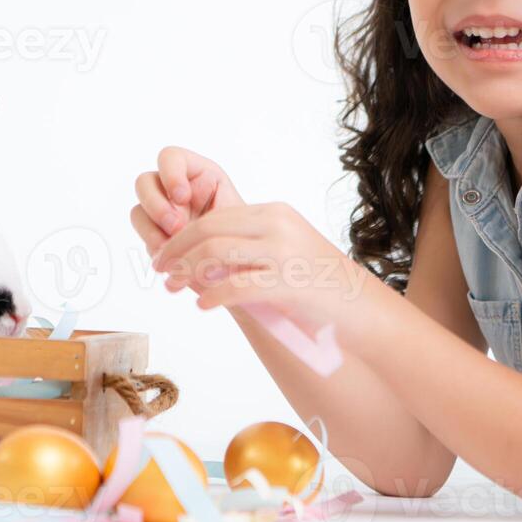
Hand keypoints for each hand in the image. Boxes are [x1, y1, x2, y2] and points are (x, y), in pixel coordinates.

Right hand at [129, 146, 244, 256]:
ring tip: (172, 247)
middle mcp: (172, 189)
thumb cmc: (244, 233)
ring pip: (139, 211)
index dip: (170, 173)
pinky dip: (154, 246)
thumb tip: (184, 227)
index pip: (170, 158)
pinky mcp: (155, 236)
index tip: (183, 197)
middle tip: (176, 226)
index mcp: (196, 173)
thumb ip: (211, 213)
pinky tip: (172, 257)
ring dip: (151, 229)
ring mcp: (160, 212)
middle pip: (144, 182)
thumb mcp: (236, 216)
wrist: (244, 262)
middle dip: (156, 205)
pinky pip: (143, 237)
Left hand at [149, 202, 368, 325]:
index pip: (215, 217)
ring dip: (186, 272)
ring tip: (172, 288)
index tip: (165, 255)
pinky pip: (236, 285)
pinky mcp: (288, 282)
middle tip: (159, 271)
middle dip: (176, 251)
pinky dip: (213, 295)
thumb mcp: (284, 253)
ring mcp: (284, 252)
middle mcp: (277, 225)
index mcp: (274, 213)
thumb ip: (249, 249)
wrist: (363, 308)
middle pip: (208, 230)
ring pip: (215, 253)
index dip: (182, 236)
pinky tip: (203, 305)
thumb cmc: (319, 286)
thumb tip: (202, 261)